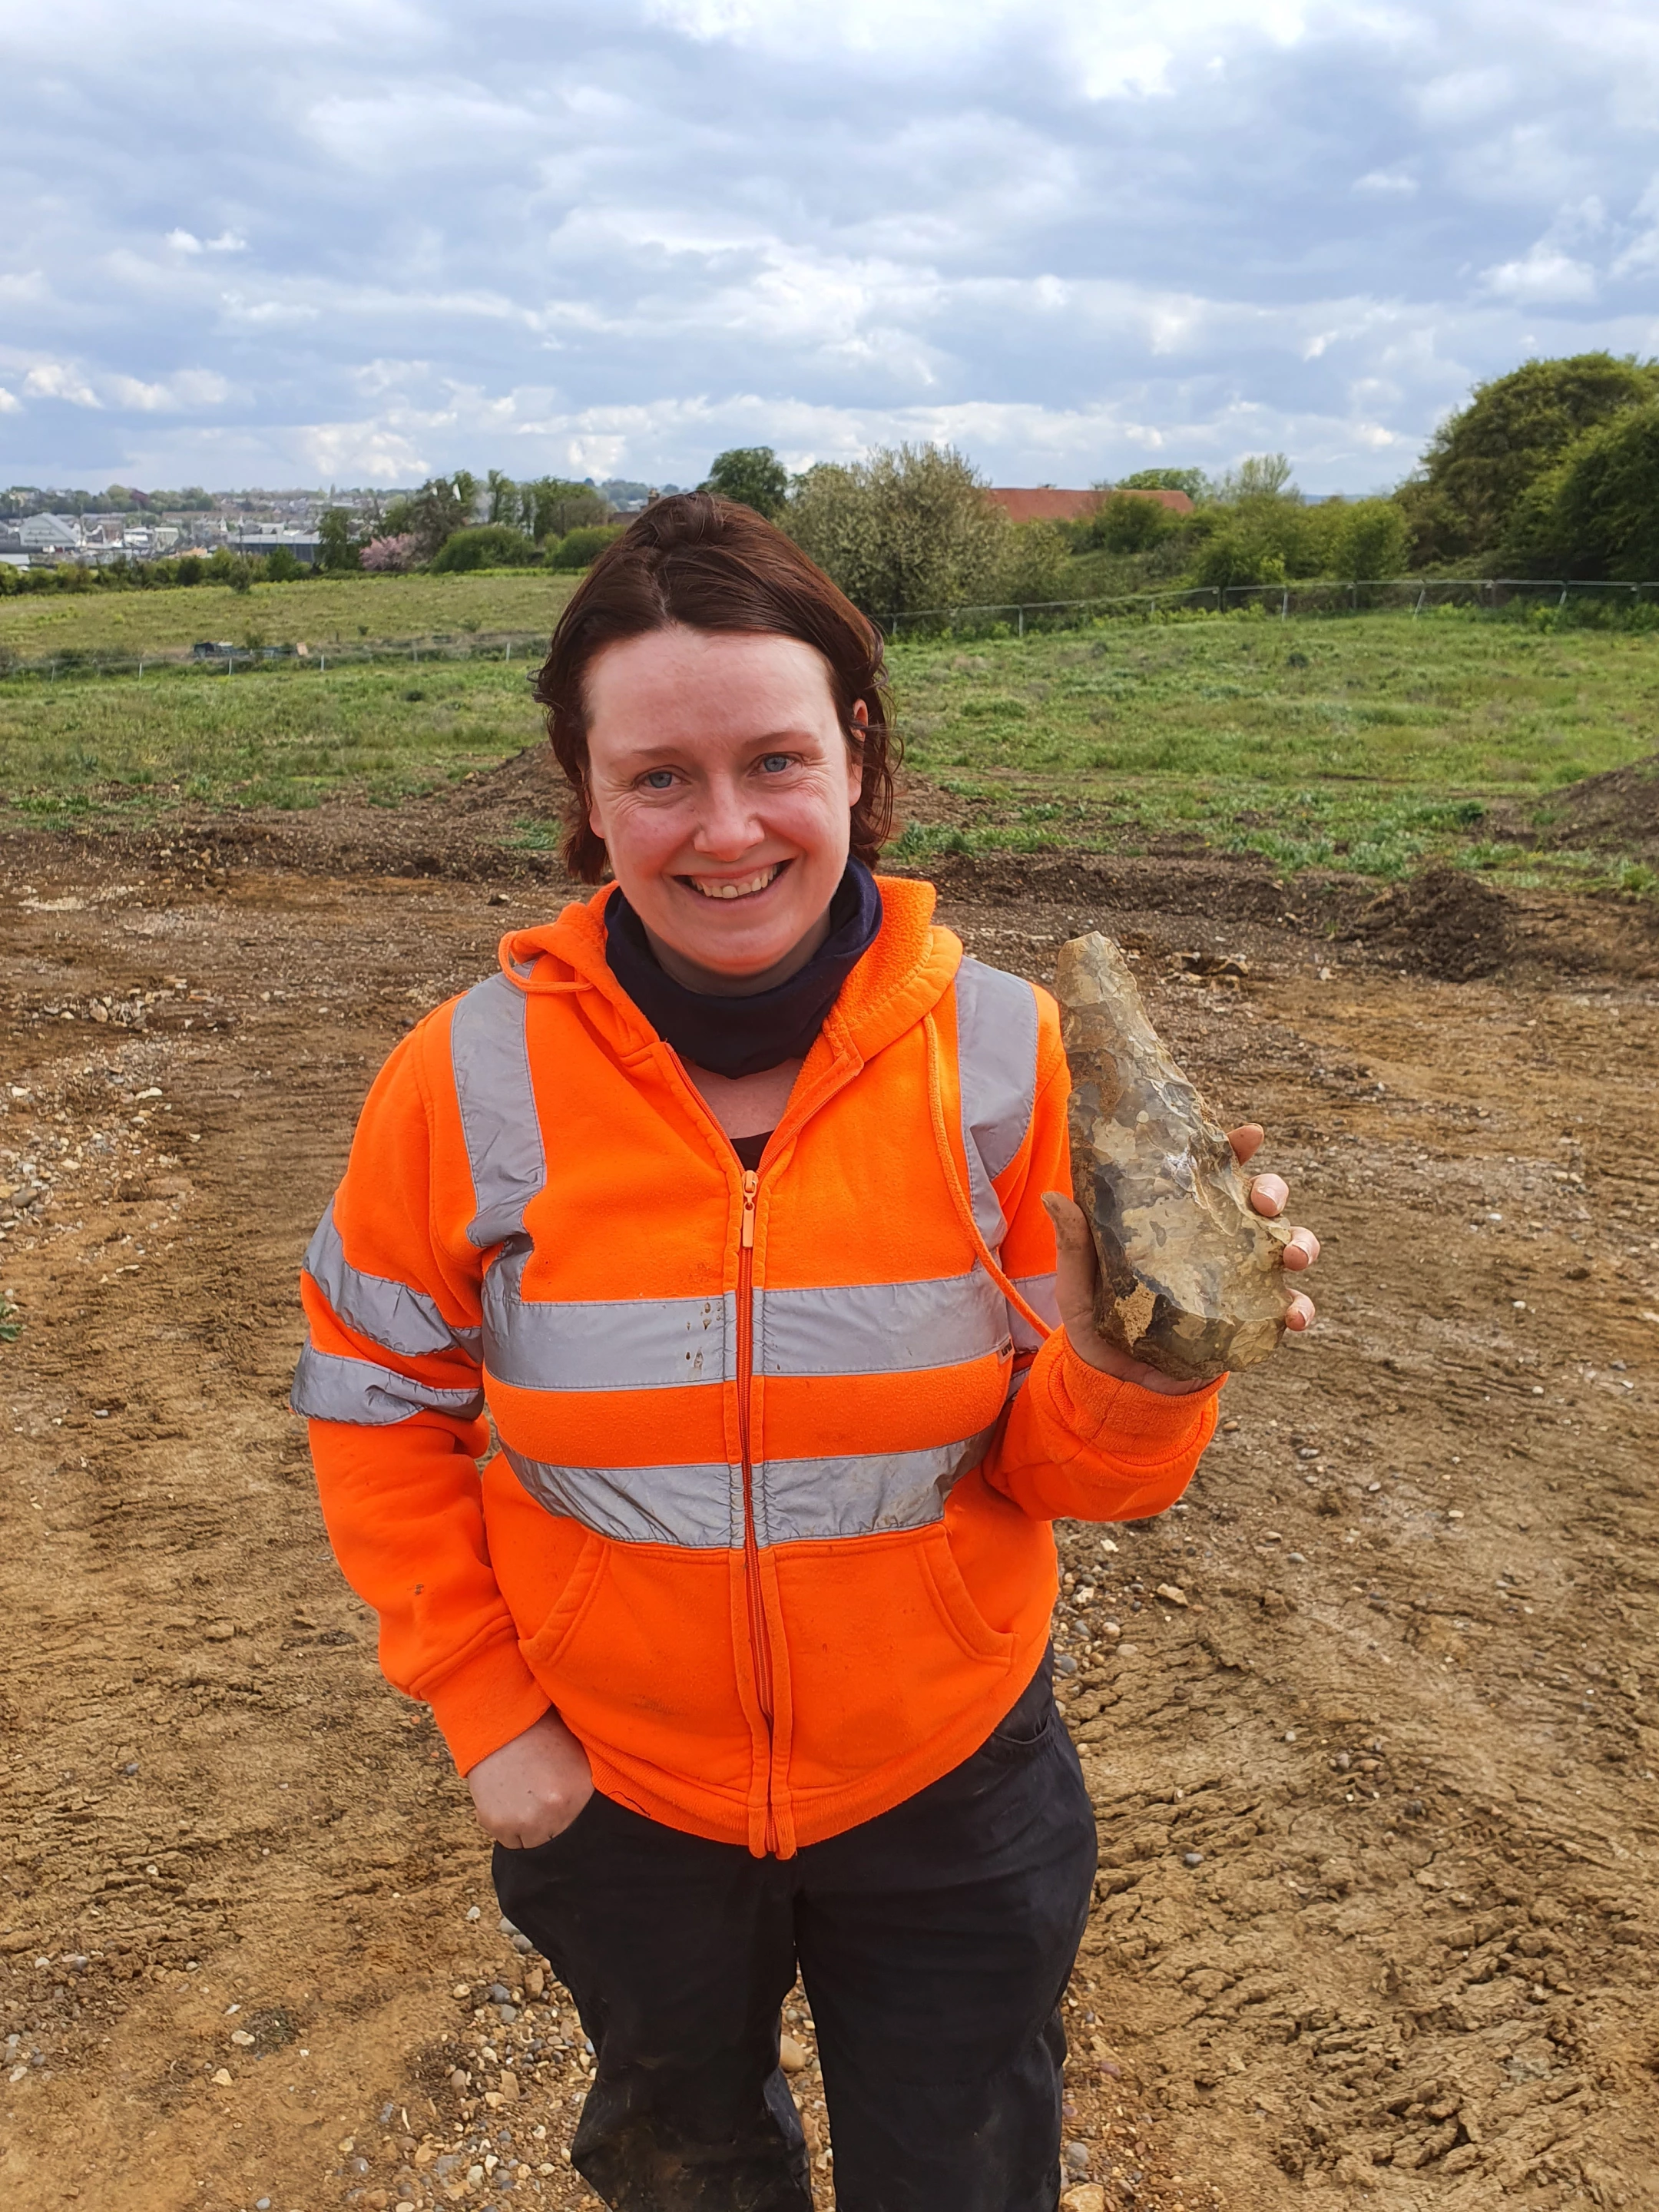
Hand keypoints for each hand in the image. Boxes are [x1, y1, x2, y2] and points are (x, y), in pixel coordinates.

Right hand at [467, 1709, 593, 1848]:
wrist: (501, 1720)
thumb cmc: (541, 1735)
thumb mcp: (578, 1759)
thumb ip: (586, 1792)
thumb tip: (595, 1820)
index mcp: (579, 1794)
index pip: (582, 1833)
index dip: (571, 1824)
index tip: (565, 1816)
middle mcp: (554, 1812)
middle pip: (555, 1841)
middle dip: (550, 1829)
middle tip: (542, 1805)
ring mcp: (524, 1820)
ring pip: (529, 1845)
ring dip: (527, 1830)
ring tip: (523, 1798)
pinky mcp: (496, 1823)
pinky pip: (506, 1839)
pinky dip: (506, 1825)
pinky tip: (507, 1798)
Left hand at [1042, 1123, 1318, 1396]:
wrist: (1115, 1386)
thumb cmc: (1098, 1323)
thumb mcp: (1079, 1284)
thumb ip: (1075, 1245)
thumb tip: (1053, 1198)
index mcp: (1178, 1218)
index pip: (1210, 1173)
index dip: (1234, 1149)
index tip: (1249, 1135)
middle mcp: (1215, 1241)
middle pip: (1259, 1202)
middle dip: (1274, 1191)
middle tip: (1264, 1200)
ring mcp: (1238, 1279)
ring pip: (1285, 1246)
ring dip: (1300, 1242)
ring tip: (1293, 1254)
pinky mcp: (1248, 1321)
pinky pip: (1285, 1309)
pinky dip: (1299, 1308)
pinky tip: (1294, 1314)